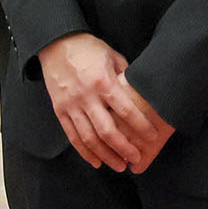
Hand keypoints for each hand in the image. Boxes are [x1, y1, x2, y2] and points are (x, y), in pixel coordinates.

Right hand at [37, 32, 172, 171]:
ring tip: (120, 165)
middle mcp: (86, 96)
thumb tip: (142, 95)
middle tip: (136, 158)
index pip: (126, 111)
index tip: (152, 136)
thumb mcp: (113, 57)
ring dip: (105, 155)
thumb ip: (126, 78)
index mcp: (102, 81)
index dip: (141, 126)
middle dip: (124, 148)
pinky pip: (72, 136)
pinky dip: (84, 152)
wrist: (55, 42)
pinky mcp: (59, 109)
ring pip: (89, 138)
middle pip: (107, 131)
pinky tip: (96, 161)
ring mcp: (70, 104)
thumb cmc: (87, 48)